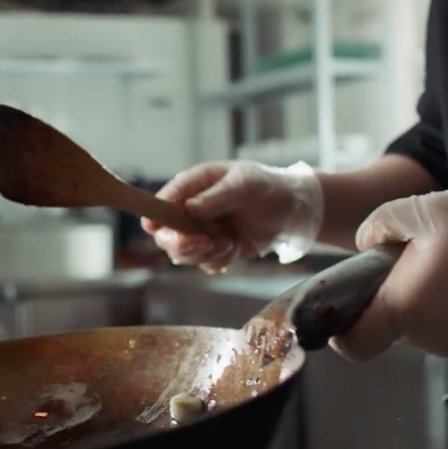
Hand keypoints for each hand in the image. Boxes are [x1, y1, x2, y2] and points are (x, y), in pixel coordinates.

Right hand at [141, 161, 322, 271]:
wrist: (292, 210)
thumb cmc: (266, 187)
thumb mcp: (244, 184)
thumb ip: (216, 197)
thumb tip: (189, 210)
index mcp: (192, 186)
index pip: (162, 203)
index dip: (155, 216)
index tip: (156, 228)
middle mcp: (190, 211)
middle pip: (165, 235)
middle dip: (182, 243)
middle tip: (204, 242)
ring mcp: (201, 232)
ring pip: (183, 254)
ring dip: (206, 252)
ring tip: (230, 240)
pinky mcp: (214, 250)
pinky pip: (205, 263)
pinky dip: (220, 259)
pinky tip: (236, 247)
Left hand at [332, 190, 447, 360]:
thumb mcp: (426, 209)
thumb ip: (380, 224)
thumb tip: (364, 243)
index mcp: (404, 308)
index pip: (351, 343)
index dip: (337, 328)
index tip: (341, 301)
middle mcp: (424, 336)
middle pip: (380, 326)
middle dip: (381, 295)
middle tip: (401, 258)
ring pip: (411, 322)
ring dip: (412, 295)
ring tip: (438, 259)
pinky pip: (438, 322)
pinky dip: (437, 301)